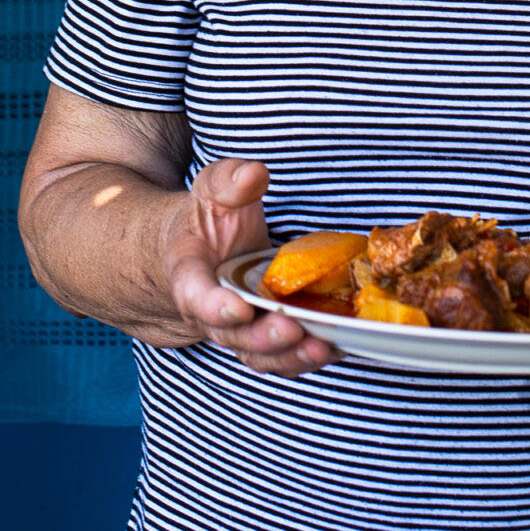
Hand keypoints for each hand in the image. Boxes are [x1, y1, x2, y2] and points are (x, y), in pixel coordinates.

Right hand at [162, 158, 335, 376]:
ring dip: (290, 356)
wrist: (204, 248)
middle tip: (293, 327)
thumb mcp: (213, 188)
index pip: (195, 295)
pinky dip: (308, 356)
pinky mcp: (265, 336)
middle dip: (263, 336)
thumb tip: (254, 174)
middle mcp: (211, 313)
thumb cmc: (209, 218)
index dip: (214, 307)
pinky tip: (340, 345)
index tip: (239, 308)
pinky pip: (283, 355)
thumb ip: (230, 182)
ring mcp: (239, 329)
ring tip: (324, 347)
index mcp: (189, 275)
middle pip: (232, 336)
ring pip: (259, 354)